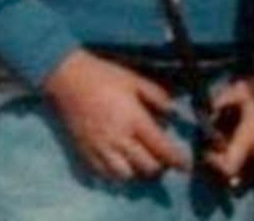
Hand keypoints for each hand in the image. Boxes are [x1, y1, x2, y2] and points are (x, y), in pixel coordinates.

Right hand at [43, 50, 188, 180]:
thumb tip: (174, 112)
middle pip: (146, 167)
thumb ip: (158, 97)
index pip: (161, 148)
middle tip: (164, 160)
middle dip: (160, 167)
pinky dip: (115, 175)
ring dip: (138, 173)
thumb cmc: (105, 77)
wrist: (68, 79)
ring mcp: (99, 148)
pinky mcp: (84, 151)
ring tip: (142, 162)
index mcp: (135, 120)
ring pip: (125, 176)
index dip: (177, 160)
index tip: (185, 165)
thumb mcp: (137, 80)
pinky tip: (121, 164)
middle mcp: (118, 138)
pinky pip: (102, 175)